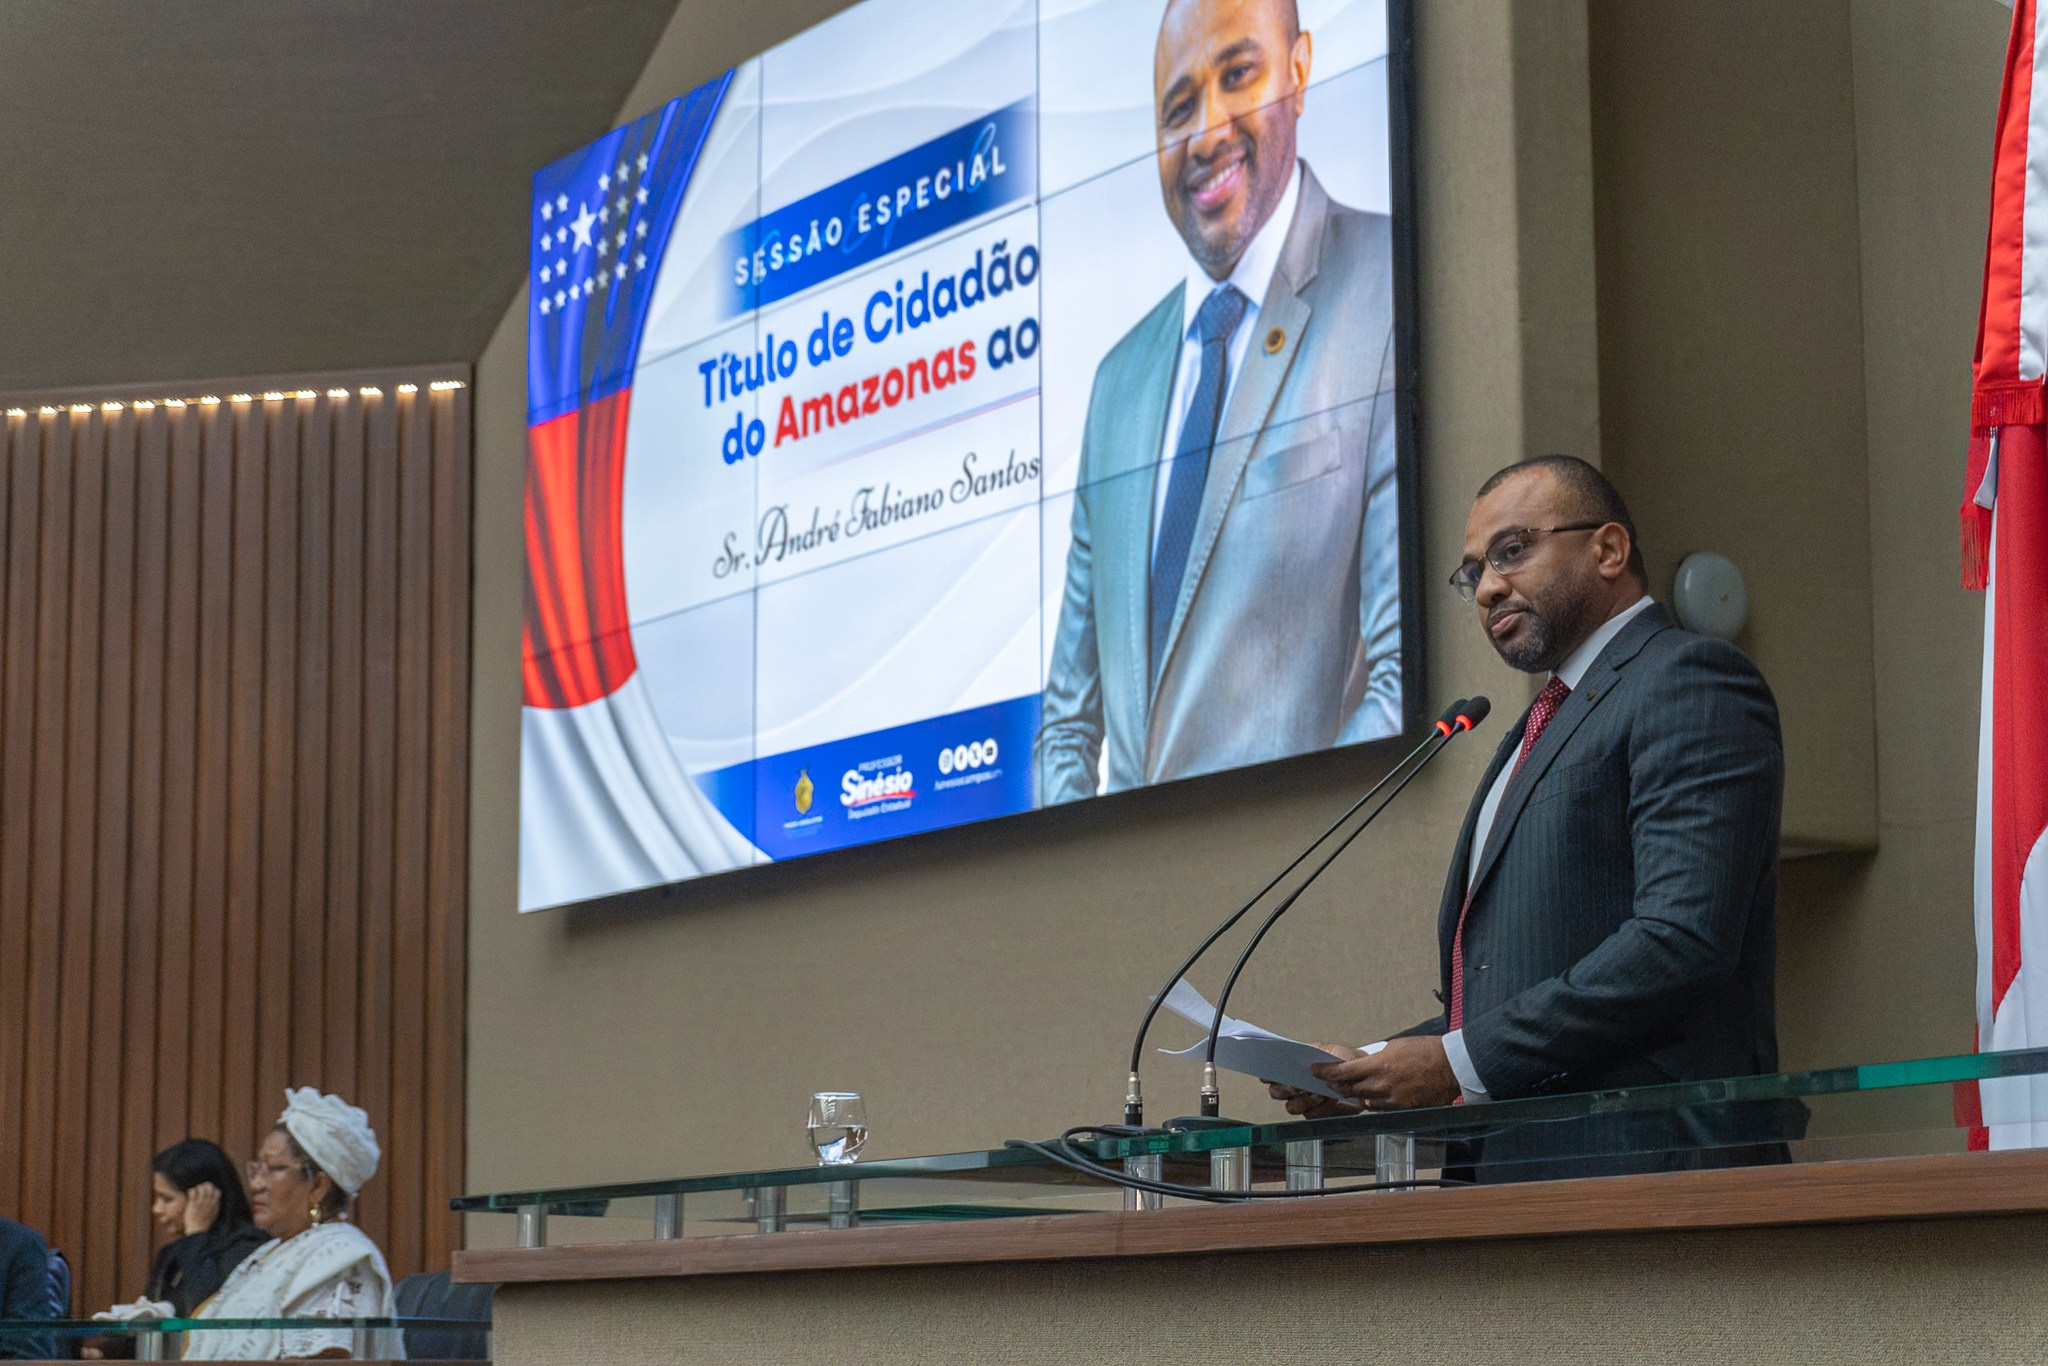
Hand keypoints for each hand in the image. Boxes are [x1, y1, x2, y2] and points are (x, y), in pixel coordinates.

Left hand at [183, 1181, 221, 1235]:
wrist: (197, 1231)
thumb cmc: (204, 1224)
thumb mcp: (213, 1215)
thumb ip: (215, 1207)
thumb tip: (216, 1200)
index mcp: (215, 1205)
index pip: (217, 1192)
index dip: (213, 1189)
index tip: (209, 1189)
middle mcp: (209, 1203)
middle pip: (210, 1188)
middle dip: (206, 1185)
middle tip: (201, 1186)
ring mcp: (201, 1204)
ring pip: (201, 1189)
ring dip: (198, 1187)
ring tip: (195, 1189)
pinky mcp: (193, 1205)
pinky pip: (193, 1193)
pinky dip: (191, 1190)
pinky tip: (190, 1191)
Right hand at [1265, 1043, 1366, 1117]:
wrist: (1363, 1077)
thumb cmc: (1347, 1061)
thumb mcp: (1332, 1051)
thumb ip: (1317, 1055)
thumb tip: (1308, 1067)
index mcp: (1294, 1068)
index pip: (1272, 1073)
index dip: (1267, 1075)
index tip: (1268, 1074)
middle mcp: (1296, 1086)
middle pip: (1276, 1092)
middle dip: (1284, 1088)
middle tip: (1295, 1084)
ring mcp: (1305, 1101)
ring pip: (1291, 1106)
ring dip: (1303, 1100)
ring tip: (1316, 1093)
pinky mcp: (1317, 1114)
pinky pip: (1310, 1115)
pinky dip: (1318, 1108)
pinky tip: (1327, 1100)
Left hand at [1311, 1035, 1461, 1109]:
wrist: (1452, 1067)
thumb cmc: (1426, 1051)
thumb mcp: (1396, 1046)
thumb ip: (1377, 1059)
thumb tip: (1364, 1065)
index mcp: (1379, 1065)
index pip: (1344, 1072)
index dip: (1326, 1072)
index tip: (1315, 1070)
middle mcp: (1383, 1085)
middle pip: (1350, 1089)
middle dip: (1336, 1085)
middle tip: (1327, 1081)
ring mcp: (1393, 1100)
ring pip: (1364, 1101)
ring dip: (1354, 1094)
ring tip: (1347, 1088)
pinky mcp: (1404, 1109)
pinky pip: (1381, 1108)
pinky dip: (1374, 1102)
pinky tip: (1372, 1096)